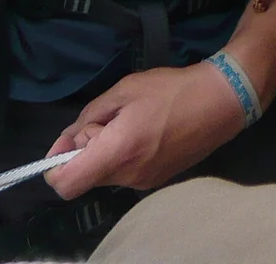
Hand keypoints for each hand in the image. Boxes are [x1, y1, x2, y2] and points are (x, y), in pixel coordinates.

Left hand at [43, 63, 248, 198]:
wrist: (220, 102)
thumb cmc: (170, 90)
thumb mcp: (124, 90)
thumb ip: (88, 116)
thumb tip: (66, 141)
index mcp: (117, 152)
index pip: (66, 184)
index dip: (55, 166)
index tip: (67, 143)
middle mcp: (127, 176)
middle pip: (85, 175)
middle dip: (86, 149)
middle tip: (109, 118)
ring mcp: (143, 182)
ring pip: (105, 173)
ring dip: (106, 151)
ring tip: (131, 120)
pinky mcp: (156, 180)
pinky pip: (125, 172)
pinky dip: (123, 155)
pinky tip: (145, 130)